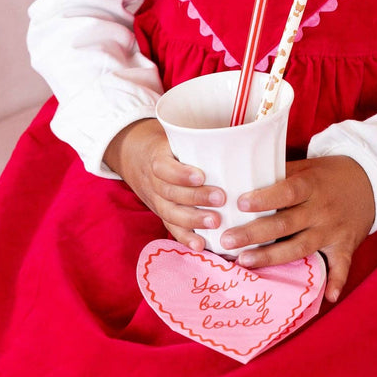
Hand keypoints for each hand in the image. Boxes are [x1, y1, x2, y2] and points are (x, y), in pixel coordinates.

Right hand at [103, 119, 225, 250]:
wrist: (140, 160)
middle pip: (171, 193)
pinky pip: (172, 228)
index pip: (164, 168)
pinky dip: (185, 238)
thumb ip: (198, 137)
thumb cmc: (170, 147)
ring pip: (171, 214)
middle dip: (196, 198)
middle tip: (221, 198)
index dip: (181, 174)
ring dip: (193, 220)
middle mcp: (155, 183)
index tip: (202, 175)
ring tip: (216, 223)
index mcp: (158, 159)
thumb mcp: (175, 137)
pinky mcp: (163, 215)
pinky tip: (200, 245)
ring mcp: (157, 202)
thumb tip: (237, 130)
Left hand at [219, 156, 374, 302]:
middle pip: (286, 224)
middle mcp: (322, 209)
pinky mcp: (346, 246)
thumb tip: (242, 177)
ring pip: (301, 247)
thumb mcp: (307, 166)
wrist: (370, 180)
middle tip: (227, 240)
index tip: (240, 204)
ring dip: (273, 257)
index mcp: (312, 185)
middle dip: (254, 233)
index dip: (265, 198)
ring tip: (245, 261)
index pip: (287, 191)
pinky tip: (327, 296)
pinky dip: (336, 281)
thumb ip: (280, 174)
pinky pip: (341, 266)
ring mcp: (334, 230)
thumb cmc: (328, 174)